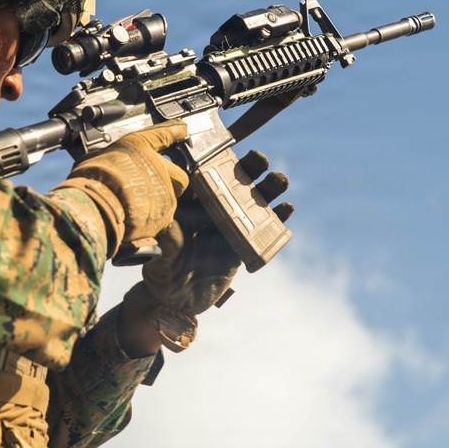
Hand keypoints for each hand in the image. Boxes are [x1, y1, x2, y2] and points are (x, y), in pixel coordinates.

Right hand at [60, 120, 188, 257]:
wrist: (99, 206)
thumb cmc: (92, 180)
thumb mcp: (92, 159)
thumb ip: (102, 160)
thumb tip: (95, 162)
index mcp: (139, 147)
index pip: (161, 134)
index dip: (173, 131)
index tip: (181, 129)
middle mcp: (157, 168)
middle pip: (178, 175)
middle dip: (169, 181)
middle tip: (150, 186)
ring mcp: (164, 193)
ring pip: (169, 199)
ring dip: (156, 203)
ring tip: (135, 209)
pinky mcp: (164, 217)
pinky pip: (161, 219)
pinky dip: (150, 221)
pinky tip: (135, 222)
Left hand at [123, 149, 293, 351]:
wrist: (177, 301)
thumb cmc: (161, 272)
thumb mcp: (161, 256)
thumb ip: (168, 240)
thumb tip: (170, 225)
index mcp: (188, 205)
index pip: (204, 175)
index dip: (217, 160)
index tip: (227, 148)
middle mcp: (211, 210)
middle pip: (233, 182)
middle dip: (248, 168)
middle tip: (259, 158)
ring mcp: (229, 226)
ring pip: (252, 201)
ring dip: (267, 188)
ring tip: (279, 179)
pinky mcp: (242, 244)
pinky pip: (263, 228)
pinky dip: (277, 217)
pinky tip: (287, 207)